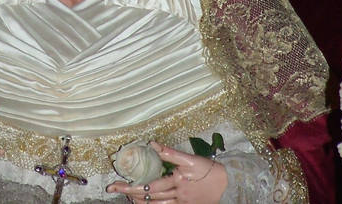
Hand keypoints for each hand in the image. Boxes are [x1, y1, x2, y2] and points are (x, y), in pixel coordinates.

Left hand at [107, 142, 226, 202]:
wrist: (227, 184)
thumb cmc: (208, 169)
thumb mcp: (189, 158)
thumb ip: (169, 153)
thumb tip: (152, 144)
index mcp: (176, 181)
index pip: (149, 186)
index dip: (132, 186)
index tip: (116, 184)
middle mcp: (177, 195)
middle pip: (149, 197)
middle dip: (130, 193)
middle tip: (114, 189)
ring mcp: (181, 203)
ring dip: (140, 202)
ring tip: (127, 197)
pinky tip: (145, 203)